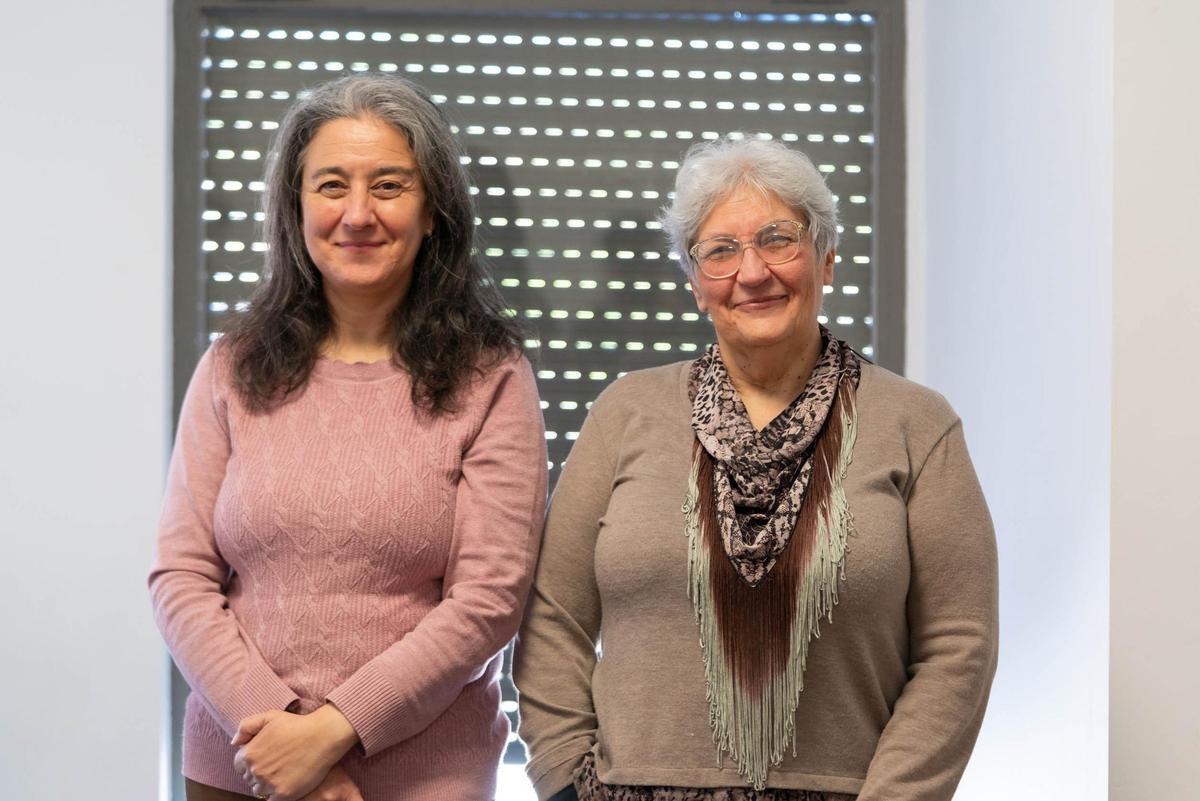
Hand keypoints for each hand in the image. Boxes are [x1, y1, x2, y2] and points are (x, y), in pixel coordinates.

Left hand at [232, 706, 358, 800]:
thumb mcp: (269, 716)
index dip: (252, 761)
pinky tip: (287, 783)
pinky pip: (272, 800)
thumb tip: (234, 743)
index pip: (239, 766)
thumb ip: (246, 726)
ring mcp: (269, 784)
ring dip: (268, 785)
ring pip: (260, 791)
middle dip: (260, 772)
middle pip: (249, 779)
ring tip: (282, 774)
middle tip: (277, 764)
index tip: (265, 757)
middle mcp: (256, 771)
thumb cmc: (297, 725)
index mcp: (249, 754)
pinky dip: (277, 794)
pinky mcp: (284, 794)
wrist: (323, 736)